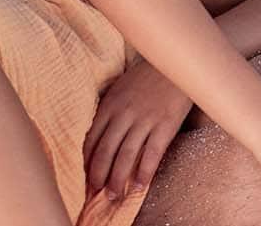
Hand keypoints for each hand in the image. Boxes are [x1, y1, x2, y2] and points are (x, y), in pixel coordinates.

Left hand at [84, 61, 191, 198]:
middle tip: (96, 194)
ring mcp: (145, 120)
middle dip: (99, 176)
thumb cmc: (146, 77)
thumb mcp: (120, 89)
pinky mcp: (165, 125)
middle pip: (106, 151)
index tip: (85, 178)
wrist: (175, 63)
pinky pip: (152, 153)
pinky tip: (139, 185)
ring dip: (118, 179)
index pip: (91, 140)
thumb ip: (108, 111)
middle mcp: (124, 114)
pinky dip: (144, 172)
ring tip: (114, 195)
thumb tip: (96, 137)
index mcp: (109, 105)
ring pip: (126, 155)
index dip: (86, 162)